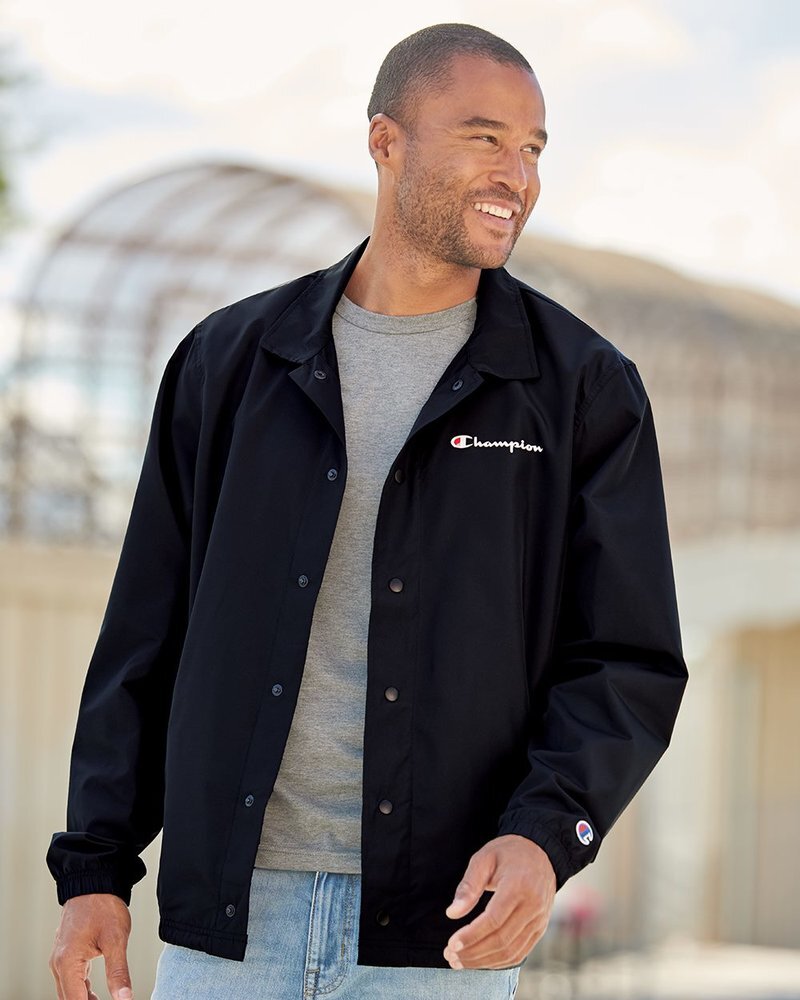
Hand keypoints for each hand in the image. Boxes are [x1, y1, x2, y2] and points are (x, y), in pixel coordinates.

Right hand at [49, 893, 133, 999]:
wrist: (94, 881)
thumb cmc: (104, 906)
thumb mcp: (116, 939)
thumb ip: (118, 972)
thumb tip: (124, 998)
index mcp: (67, 963)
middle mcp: (58, 964)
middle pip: (69, 999)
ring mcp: (60, 958)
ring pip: (68, 991)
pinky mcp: (65, 953)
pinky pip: (69, 980)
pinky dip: (81, 990)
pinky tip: (94, 995)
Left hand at [443, 833, 555, 969]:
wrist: (541, 852)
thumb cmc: (508, 853)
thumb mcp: (484, 858)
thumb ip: (468, 886)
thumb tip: (452, 914)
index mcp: (518, 886)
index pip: (494, 920)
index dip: (472, 936)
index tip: (451, 944)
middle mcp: (533, 906)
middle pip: (502, 940)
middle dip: (473, 953)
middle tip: (450, 957)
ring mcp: (539, 919)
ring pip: (511, 952)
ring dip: (484, 962)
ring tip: (460, 962)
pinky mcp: (540, 928)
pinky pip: (521, 953)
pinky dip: (499, 962)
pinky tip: (480, 960)